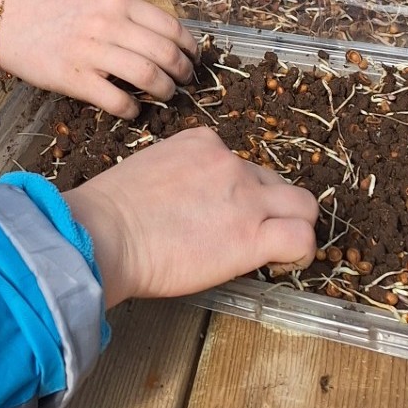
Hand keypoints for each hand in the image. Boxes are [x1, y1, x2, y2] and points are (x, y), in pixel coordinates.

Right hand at [0, 0, 197, 118]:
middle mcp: (108, 23)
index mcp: (116, 1)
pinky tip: (133, 110)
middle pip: (165, 53)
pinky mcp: (75, 78)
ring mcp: (92, 51)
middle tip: (183, 82)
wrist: (9, 23)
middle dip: (182, 72)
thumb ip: (127, 17)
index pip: (170, 26)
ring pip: (148, 75)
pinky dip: (133, 109)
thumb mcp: (96, 1)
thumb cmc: (54, 13)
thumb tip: (165, 42)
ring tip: (165, 96)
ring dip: (164, 91)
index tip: (192, 59)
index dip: (189, 47)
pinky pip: (117, 100)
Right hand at [64, 129, 318, 306]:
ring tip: (281, 250)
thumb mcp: (149, 170)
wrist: (105, 233)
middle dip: (269, 206)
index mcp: (202, 143)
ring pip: (302, 205)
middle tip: (252, 234)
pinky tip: (287, 263)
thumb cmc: (111, 211)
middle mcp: (229, 162)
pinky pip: (301, 237)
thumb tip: (190, 203)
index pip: (239, 163)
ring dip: (295, 225)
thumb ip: (180, 176)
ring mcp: (244, 197)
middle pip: (274, 181)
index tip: (224, 214)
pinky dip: (302, 252)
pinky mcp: (252, 236)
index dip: (238, 192)